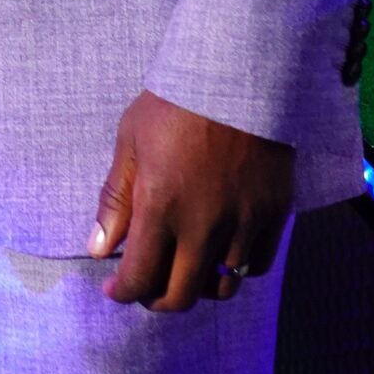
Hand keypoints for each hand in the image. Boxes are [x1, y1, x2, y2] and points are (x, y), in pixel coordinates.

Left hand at [89, 89, 292, 311]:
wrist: (238, 74)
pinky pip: (255, 266)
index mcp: (161, 208)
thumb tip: (98, 248)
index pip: (139, 278)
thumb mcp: (132, 140)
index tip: (115, 288)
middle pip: (181, 296)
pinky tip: (221, 251)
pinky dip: (236, 268)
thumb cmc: (175, 102)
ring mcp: (243, 224)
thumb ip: (116, 198)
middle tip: (147, 287)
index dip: (123, 292)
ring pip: (222, 287)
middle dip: (157, 299)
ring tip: (185, 269)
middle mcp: (203, 226)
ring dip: (198, 287)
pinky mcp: (274, 215)